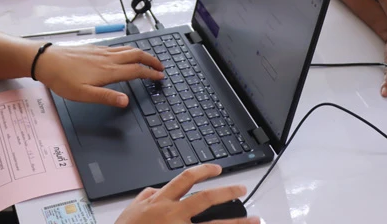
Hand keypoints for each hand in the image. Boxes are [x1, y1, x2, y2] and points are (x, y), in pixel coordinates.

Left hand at [34, 43, 163, 106]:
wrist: (46, 61)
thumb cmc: (62, 79)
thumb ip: (106, 97)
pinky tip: (126, 53)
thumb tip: (126, 101)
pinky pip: (119, 47)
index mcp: (108, 71)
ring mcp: (101, 51)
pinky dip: (130, 50)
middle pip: (136, 55)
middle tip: (161, 66)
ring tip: (149, 59)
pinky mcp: (95, 48)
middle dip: (151, 60)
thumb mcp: (83, 94)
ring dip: (142, 54)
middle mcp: (108, 58)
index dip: (150, 74)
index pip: (136, 70)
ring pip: (128, 49)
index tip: (160, 76)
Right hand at [116, 165, 257, 223]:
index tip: (218, 169)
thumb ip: (145, 197)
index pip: (186, 179)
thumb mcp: (131, 210)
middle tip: (242, 190)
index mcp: (161, 202)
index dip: (204, 171)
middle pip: (205, 199)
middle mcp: (173, 215)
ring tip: (255, 220)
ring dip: (236, 223)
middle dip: (226, 193)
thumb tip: (155, 189)